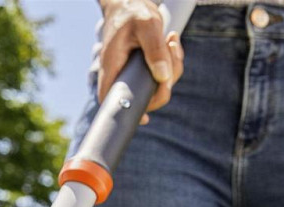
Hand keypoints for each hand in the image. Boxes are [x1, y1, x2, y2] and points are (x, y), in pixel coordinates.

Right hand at [97, 0, 184, 123]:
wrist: (129, 2)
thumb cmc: (133, 12)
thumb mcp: (147, 25)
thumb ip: (155, 51)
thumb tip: (163, 77)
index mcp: (113, 66)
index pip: (111, 98)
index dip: (125, 112)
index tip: (144, 118)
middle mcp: (120, 73)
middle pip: (142, 96)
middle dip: (164, 82)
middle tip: (171, 53)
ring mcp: (131, 73)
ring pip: (155, 86)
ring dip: (172, 67)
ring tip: (171, 41)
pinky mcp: (142, 69)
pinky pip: (161, 75)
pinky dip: (172, 62)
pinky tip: (171, 43)